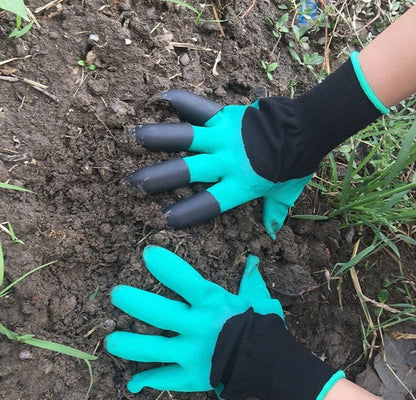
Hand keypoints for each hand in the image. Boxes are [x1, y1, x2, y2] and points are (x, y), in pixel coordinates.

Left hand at [105, 245, 343, 399]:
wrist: (271, 364)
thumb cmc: (263, 325)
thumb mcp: (256, 299)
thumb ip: (249, 280)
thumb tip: (253, 261)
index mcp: (214, 303)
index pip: (187, 281)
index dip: (167, 267)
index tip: (148, 254)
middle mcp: (199, 327)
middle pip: (160, 313)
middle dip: (136, 302)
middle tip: (117, 294)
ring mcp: (192, 354)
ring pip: (154, 348)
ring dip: (130, 344)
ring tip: (111, 339)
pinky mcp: (191, 377)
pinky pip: (166, 379)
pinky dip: (148, 380)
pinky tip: (133, 383)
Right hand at [127, 90, 312, 238]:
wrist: (306, 128)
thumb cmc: (295, 164)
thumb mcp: (285, 192)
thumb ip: (274, 212)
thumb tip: (272, 233)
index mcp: (240, 186)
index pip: (208, 204)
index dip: (185, 213)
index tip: (164, 219)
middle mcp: (225, 162)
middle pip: (186, 172)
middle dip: (157, 179)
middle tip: (133, 183)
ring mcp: (222, 137)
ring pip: (184, 138)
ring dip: (158, 138)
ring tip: (134, 138)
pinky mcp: (224, 117)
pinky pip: (199, 108)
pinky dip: (181, 102)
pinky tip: (161, 97)